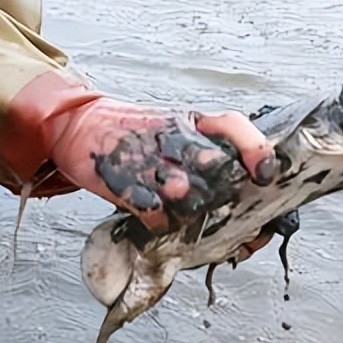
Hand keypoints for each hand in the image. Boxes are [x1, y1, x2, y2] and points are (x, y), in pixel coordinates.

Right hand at [46, 98, 275, 231]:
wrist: (77, 125)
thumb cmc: (133, 131)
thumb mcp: (172, 125)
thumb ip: (205, 145)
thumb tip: (246, 178)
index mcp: (189, 120)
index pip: (233, 125)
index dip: (254, 149)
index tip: (265, 175)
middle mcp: (171, 136)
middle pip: (214, 165)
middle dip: (221, 189)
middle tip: (217, 202)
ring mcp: (146, 159)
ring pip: (186, 192)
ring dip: (190, 207)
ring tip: (183, 209)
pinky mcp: (121, 181)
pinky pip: (153, 212)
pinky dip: (160, 222)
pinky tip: (157, 219)